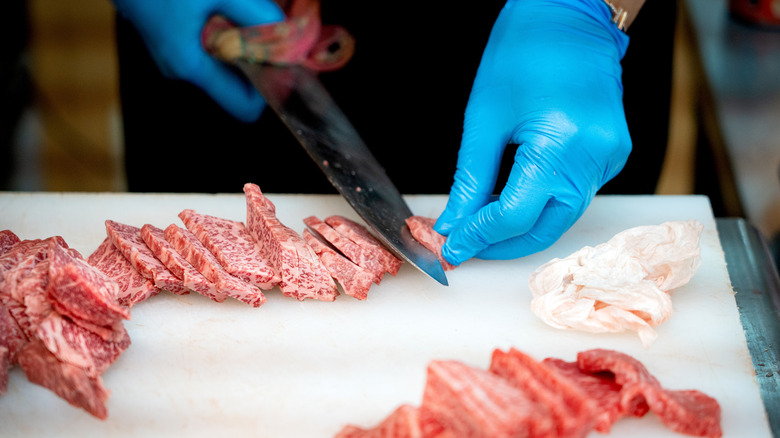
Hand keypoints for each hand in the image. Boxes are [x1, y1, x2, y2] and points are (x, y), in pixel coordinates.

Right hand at [112, 0, 283, 121]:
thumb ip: (254, 13)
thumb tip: (284, 31)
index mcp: (190, 65)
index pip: (244, 106)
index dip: (269, 88)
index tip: (286, 63)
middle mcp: (180, 68)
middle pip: (236, 82)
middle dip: (258, 60)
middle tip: (274, 33)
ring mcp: (171, 53)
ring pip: (222, 62)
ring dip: (242, 43)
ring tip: (251, 16)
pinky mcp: (168, 36)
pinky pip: (208, 46)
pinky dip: (225, 31)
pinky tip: (227, 7)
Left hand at [434, 0, 630, 264]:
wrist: (570, 15)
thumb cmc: (524, 51)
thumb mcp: (484, 118)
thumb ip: (470, 179)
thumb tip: (455, 223)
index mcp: (562, 145)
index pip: (515, 216)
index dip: (479, 238)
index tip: (451, 249)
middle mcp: (595, 159)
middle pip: (545, 228)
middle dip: (503, 244)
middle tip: (466, 243)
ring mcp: (611, 158)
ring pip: (562, 215)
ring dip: (522, 224)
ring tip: (483, 219)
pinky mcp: (614, 155)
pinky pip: (576, 193)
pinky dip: (543, 201)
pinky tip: (515, 193)